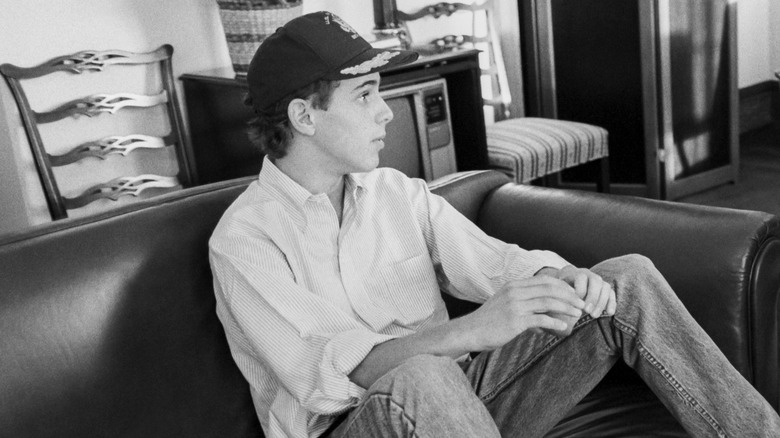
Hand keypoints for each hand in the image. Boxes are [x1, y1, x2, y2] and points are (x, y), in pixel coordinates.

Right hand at [458, 276, 585, 350]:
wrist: (471, 331)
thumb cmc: (489, 322)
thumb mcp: (505, 306)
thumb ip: (524, 308)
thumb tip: (543, 322)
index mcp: (514, 286)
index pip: (544, 280)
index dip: (562, 286)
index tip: (574, 294)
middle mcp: (515, 292)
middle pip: (549, 289)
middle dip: (569, 295)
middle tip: (582, 303)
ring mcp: (515, 305)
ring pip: (548, 302)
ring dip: (566, 308)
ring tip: (578, 314)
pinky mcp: (515, 320)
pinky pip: (541, 320)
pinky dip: (555, 323)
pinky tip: (564, 327)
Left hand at [544, 265, 615, 318]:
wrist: (565, 283)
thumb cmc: (557, 290)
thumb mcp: (554, 290)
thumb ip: (555, 295)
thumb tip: (555, 306)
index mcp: (574, 272)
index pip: (581, 277)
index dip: (580, 291)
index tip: (576, 304)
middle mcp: (588, 274)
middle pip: (596, 281)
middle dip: (592, 297)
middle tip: (587, 311)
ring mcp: (598, 280)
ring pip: (605, 287)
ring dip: (601, 302)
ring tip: (594, 316)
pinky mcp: (605, 288)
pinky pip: (612, 293)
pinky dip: (612, 302)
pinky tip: (610, 313)